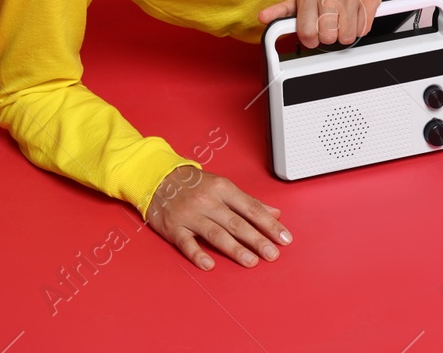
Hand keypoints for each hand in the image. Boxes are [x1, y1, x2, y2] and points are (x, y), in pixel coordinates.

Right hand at [146, 166, 291, 270]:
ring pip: (216, 234)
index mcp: (223, 189)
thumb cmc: (194, 184)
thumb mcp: (223, 186)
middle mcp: (208, 201)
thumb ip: (249, 202)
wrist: (158, 178)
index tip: (284, 238)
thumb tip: (275, 213)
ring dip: (235, 249)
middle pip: (237, 223)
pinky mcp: (174, 228)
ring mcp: (190, 215)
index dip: (270, 224)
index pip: (252, 208)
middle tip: (273, 254)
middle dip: (257, 240)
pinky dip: (197, 254)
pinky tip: (209, 265)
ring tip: (251, 261)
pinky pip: (186, 243)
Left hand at [258, 0, 384, 48]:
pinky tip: (355, 15)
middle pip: (328, 37)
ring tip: (344, 20)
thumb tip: (263, 18)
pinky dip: (360, 27)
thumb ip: (282, 9)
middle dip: (330, 35)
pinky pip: (363, 29)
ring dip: (346, 33)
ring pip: (347, 36)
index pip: (307, 32)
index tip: (314, 35)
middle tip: (331, 25)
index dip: (311, 39)